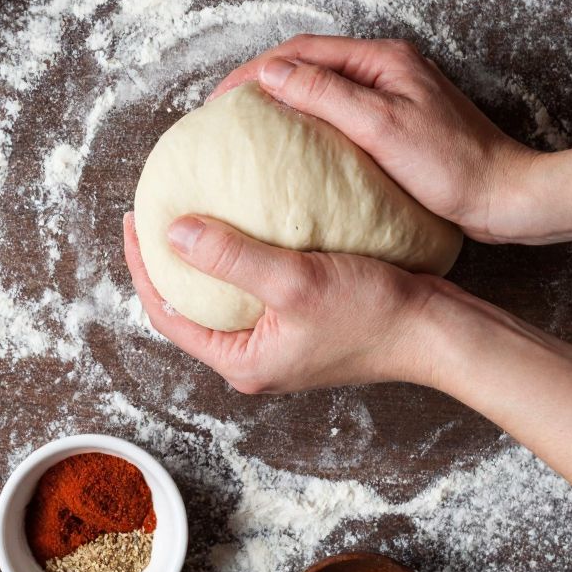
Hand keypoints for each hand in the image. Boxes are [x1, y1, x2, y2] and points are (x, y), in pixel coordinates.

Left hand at [122, 212, 454, 392]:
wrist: (436, 330)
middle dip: (167, 262)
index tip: (135, 218)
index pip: (168, 313)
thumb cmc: (372, 313)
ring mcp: (280, 343)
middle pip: (189, 307)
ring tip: (192, 209)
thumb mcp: (294, 281)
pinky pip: (256, 287)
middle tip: (156, 210)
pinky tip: (248, 216)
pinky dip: (243, 254)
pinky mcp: (303, 324)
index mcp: (242, 362)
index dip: (143, 266)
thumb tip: (172, 231)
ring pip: (222, 297)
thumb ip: (231, 257)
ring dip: (205, 256)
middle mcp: (255, 358)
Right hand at [210, 35, 541, 243]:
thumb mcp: (383, 128)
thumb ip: (327, 95)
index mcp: (382, 58)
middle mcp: (387, 68)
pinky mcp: (398, 126)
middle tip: (222, 116)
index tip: (217, 102)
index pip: (299, 52)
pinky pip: (340, 115)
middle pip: (307, 65)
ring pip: (322, 89)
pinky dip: (308, 125)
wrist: (507, 197)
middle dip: (261, 83)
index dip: (252, 72)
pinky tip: (293, 153)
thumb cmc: (453, 167)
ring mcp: (394, 95)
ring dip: (283, 103)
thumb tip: (270, 73)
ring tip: (247, 132)